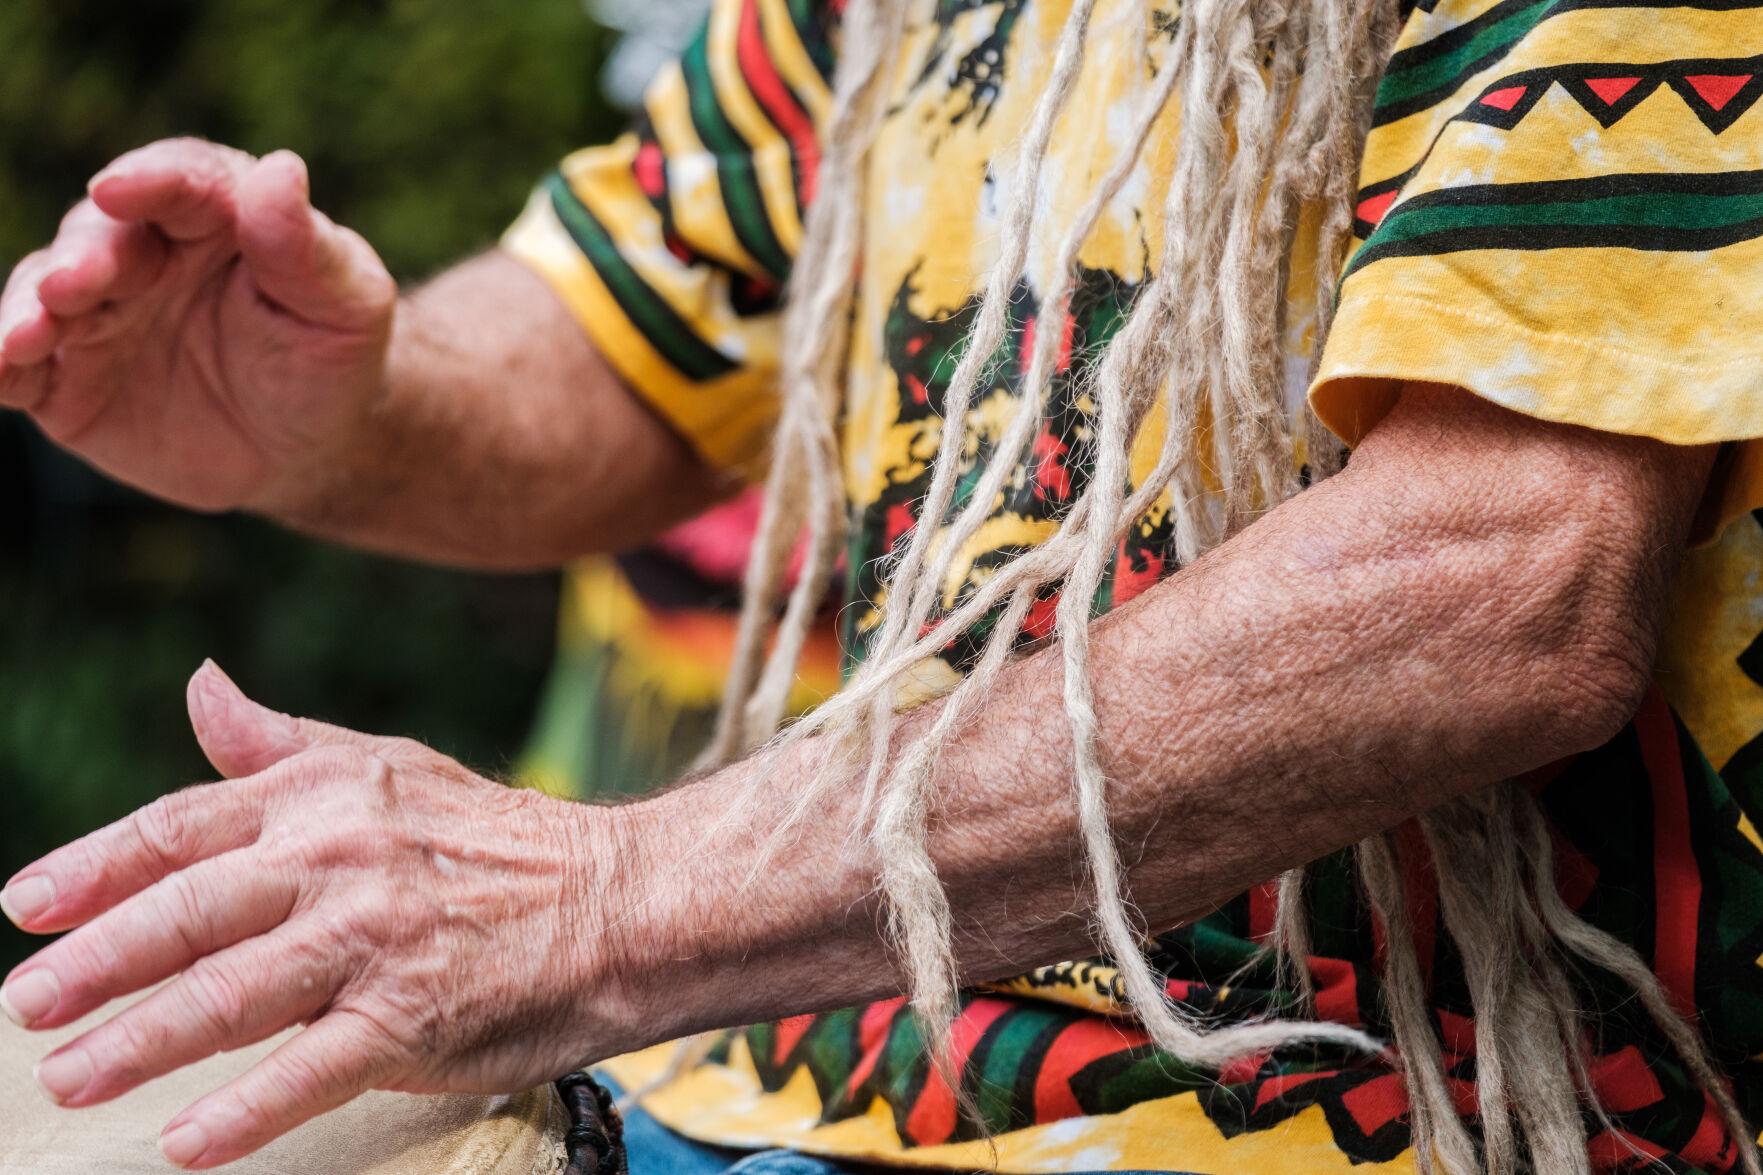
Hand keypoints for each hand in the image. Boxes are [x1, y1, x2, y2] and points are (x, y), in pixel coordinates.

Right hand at [0, 139, 396, 512]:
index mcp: (215, 215)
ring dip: (28, 310)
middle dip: (84, 258)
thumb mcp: (345, 307)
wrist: (310, 448)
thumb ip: (308, 249)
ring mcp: (98, 313)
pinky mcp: (66, 378)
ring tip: (27, 335)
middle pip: (100, 237)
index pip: (182, 182)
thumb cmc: (332, 359)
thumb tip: (284, 169)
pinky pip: (19, 368)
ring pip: (44, 295)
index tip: (118, 189)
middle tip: (77, 283)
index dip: (150, 182)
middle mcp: (142, 252)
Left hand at [0, 663, 643, 1169]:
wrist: (620, 900)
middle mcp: (342, 861)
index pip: (184, 827)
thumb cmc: (499, 839)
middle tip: (23, 1003)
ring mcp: (377, 941)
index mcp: (325, 798)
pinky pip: (311, 1070)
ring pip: (232, 994)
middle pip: (191, 910)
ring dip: (139, 1039)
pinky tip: (184, 1141)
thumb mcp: (389, 767)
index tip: (25, 903)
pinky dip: (243, 1110)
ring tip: (68, 1075)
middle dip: (96, 960)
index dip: (96, 865)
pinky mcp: (416, 1018)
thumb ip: (281, 743)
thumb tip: (200, 686)